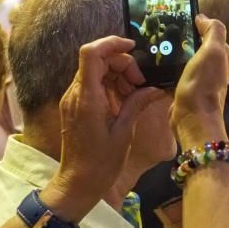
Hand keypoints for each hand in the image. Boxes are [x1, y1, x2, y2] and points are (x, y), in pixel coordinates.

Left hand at [41, 37, 164, 220]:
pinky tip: (123, 102)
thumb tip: (155, 88)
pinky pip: (92, 85)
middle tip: (139, 84)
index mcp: (87, 98)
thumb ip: (137, 104)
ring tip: (134, 95)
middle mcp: (75, 93)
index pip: (91, 53)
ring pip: (95, 71)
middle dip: (121, 64)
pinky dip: (109, 86)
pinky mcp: (75, 106)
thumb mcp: (124, 132)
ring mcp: (72, 99)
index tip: (133, 48)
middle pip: (96, 60)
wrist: (77, 184)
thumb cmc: (101, 163)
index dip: (112, 43)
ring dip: (117, 75)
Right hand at [171, 15, 228, 149]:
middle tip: (167, 30)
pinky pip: (177, 75)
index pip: (213, 35)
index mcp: (221, 57)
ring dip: (177, 54)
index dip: (201, 25)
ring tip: (159, 44)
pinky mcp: (185, 92)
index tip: (182, 18)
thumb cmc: (203, 85)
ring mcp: (199, 82)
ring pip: (188, 61)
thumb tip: (204, 18)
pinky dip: (170, 69)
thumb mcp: (213, 52)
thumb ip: (213, 32)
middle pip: (199, 48)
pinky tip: (157, 66)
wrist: (193, 119)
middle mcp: (213, 69)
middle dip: (187, 38)